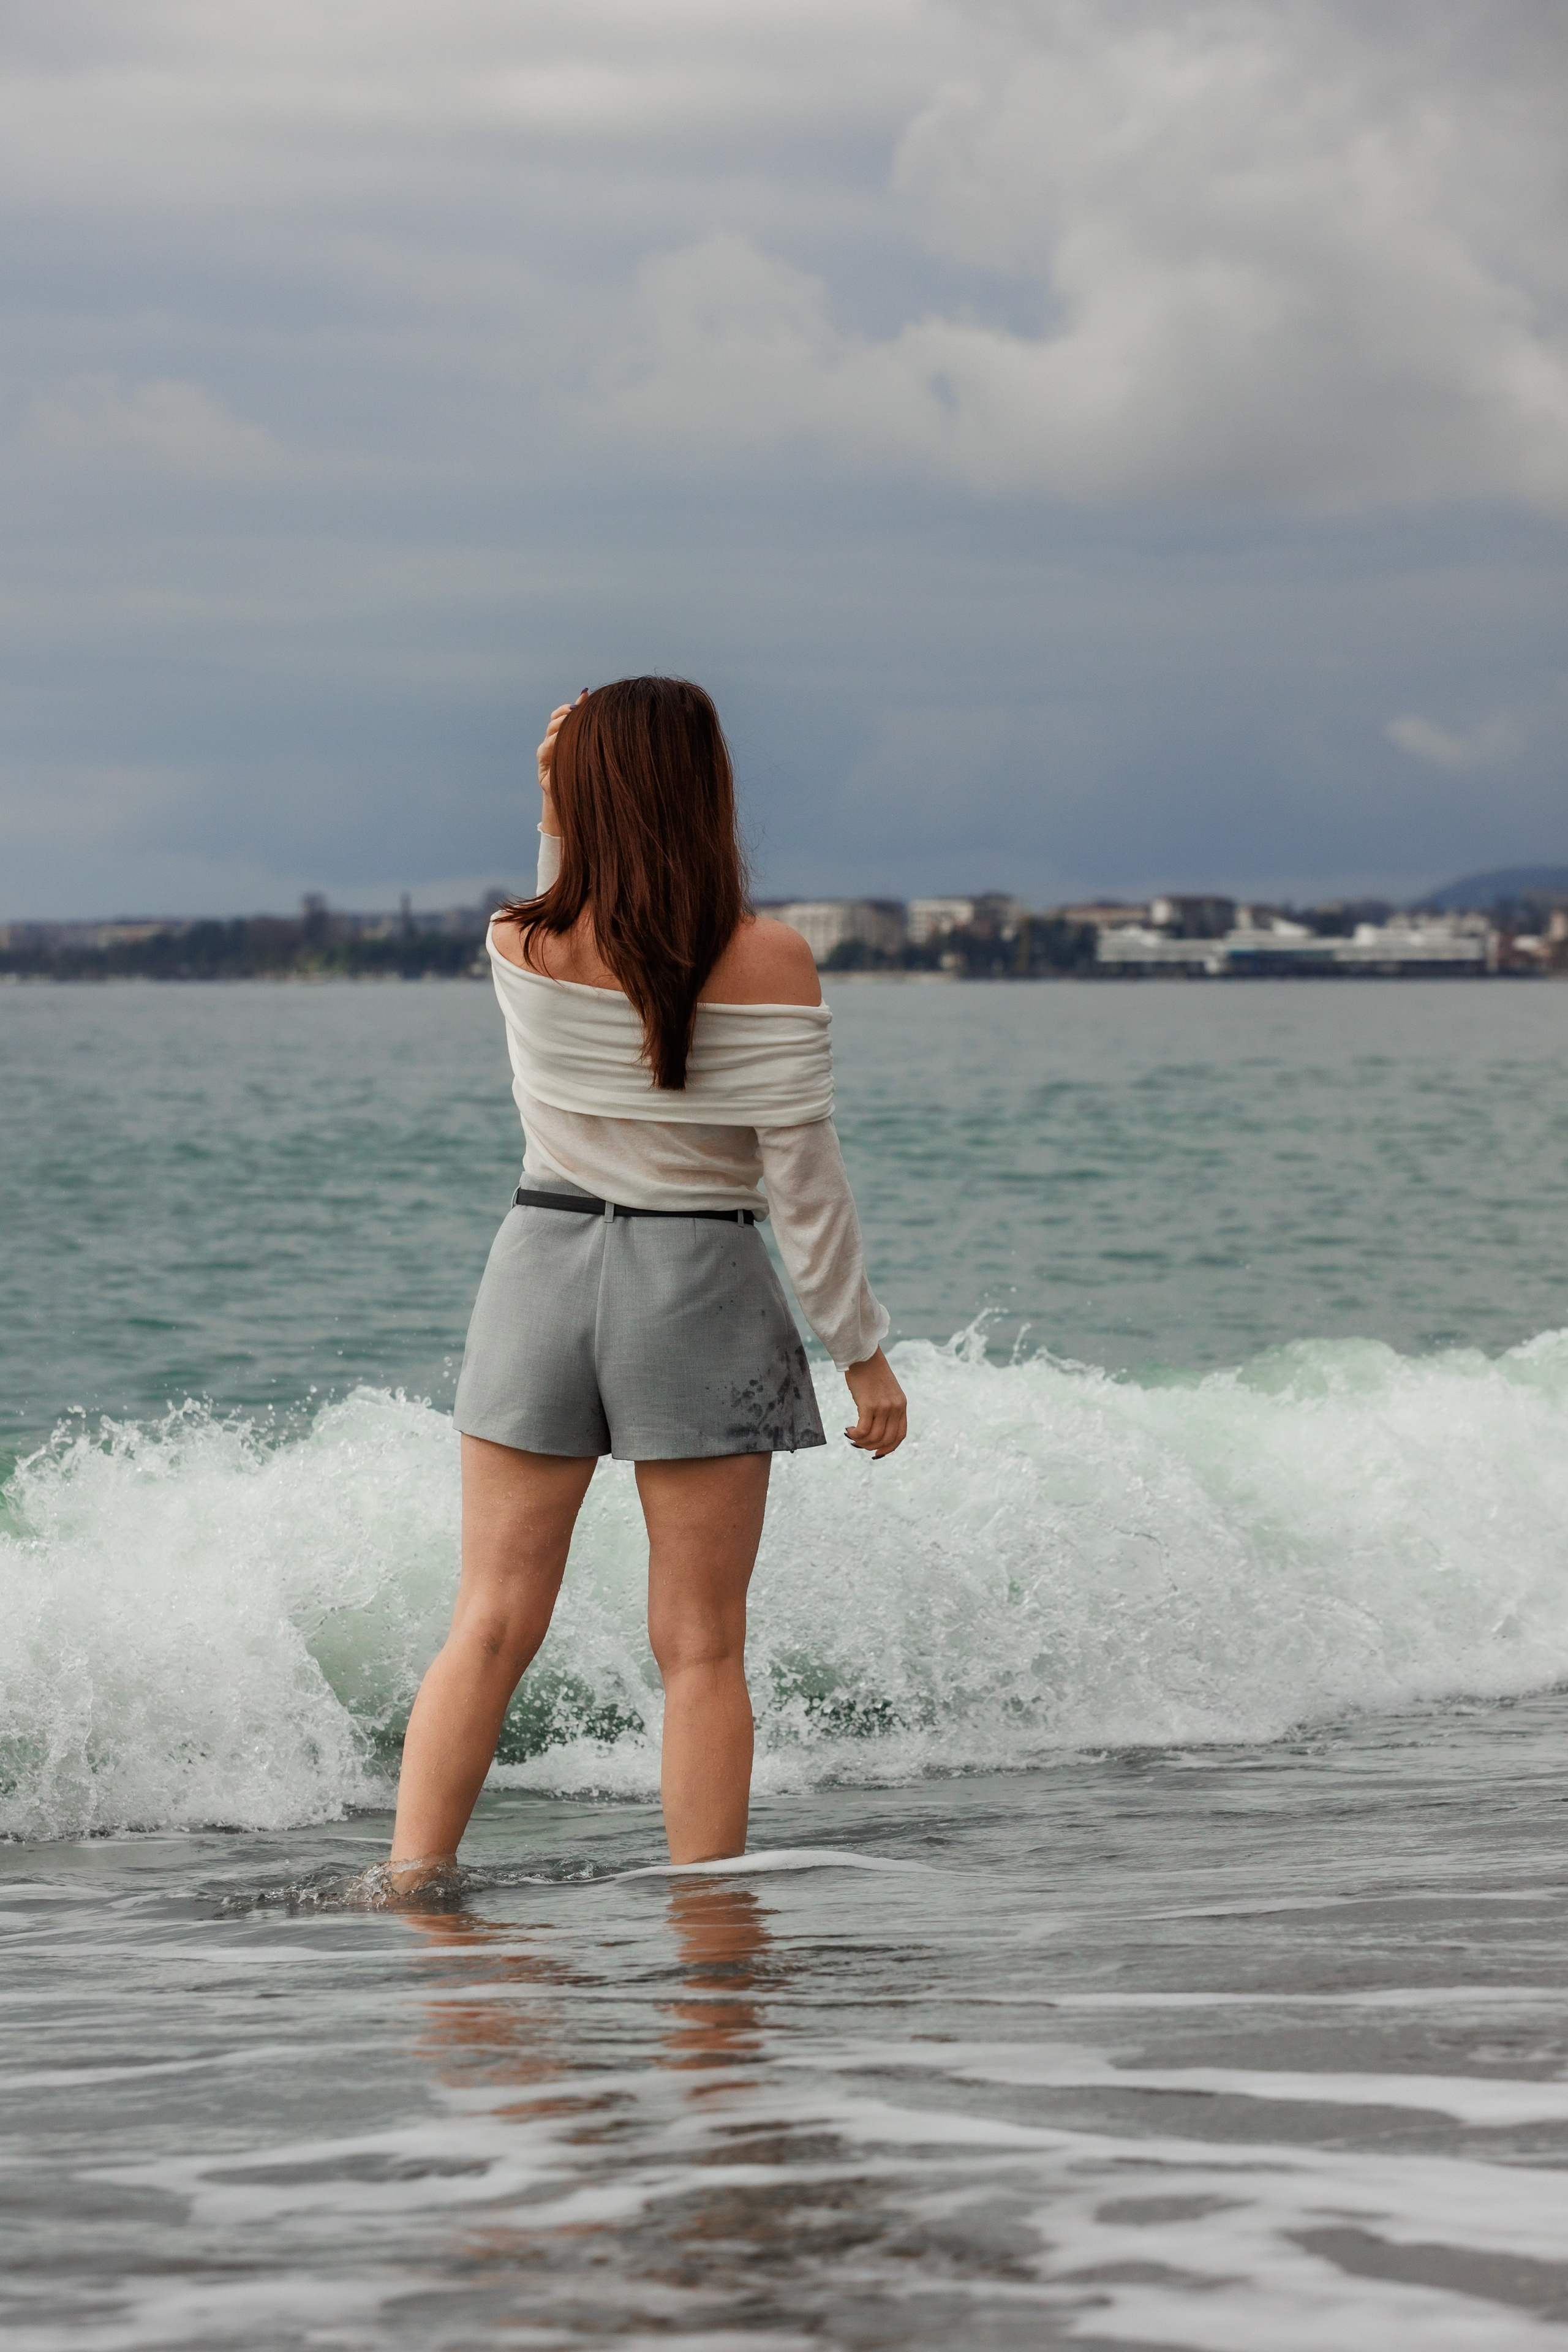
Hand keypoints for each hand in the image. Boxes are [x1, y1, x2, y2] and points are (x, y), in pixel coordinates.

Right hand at [536, 690, 587, 829]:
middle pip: (553, 723)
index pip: (560, 716)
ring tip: (571, 721)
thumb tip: (598, 704)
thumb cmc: (590, 779)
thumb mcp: (593, 752)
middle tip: (576, 709)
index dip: (569, 707)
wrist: (582, 810)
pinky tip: (564, 740)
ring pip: (548, 737)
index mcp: (563, 740)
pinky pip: (546, 753)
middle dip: (563, 714)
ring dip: (559, 727)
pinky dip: (554, 744)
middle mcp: (552, 748)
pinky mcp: (545, 774)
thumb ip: (591, 730)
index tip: (584, 698)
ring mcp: (546, 760)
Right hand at [843, 1349, 906, 1458]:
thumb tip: (874, 1428)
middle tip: (857, 1443)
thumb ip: (885, 1408)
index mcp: (901, 1405)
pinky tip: (848, 1429)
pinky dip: (855, 1435)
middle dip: (870, 1446)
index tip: (876, 1453)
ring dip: (860, 1441)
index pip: (900, 1435)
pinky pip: (863, 1430)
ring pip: (874, 1437)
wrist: (862, 1355)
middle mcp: (895, 1407)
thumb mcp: (885, 1391)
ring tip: (851, 1435)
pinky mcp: (869, 1405)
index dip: (889, 1448)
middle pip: (886, 1439)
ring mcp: (883, 1406)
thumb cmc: (870, 1372)